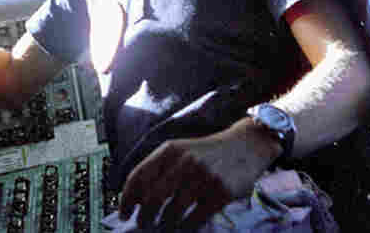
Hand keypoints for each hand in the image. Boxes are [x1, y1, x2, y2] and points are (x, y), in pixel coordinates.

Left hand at [119, 118, 281, 230]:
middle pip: (153, 198)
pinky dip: (184, 228)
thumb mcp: (181, 150)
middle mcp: (185, 162)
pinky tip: (183, 227)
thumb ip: (160, 169)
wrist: (246, 145)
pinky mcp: (221, 193)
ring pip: (172, 212)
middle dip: (144, 217)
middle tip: (143, 224)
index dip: (127, 198)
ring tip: (163, 227)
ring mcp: (203, 178)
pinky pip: (194, 220)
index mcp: (170, 150)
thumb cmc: (206, 152)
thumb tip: (136, 200)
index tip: (124, 213)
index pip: (139, 176)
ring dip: (164, 225)